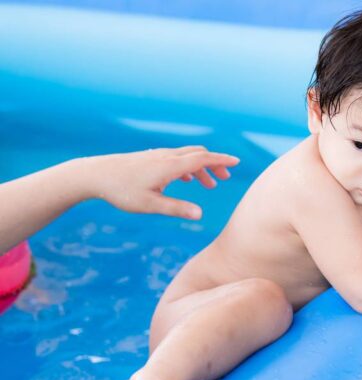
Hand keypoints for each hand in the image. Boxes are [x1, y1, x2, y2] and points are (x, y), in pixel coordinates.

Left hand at [80, 146, 238, 218]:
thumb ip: (177, 209)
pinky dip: (188, 167)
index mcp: (170, 166)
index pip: (202, 159)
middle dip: (215, 164)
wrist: (95, 174)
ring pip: (187, 157)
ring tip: (210, 185)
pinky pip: (176, 159)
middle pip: (198, 154)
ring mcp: (157, 156)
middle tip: (226, 178)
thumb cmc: (122, 191)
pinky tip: (186, 180)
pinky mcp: (150, 159)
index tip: (237, 162)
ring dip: (201, 168)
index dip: (221, 160)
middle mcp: (166, 157)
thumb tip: (200, 215)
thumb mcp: (150, 205)